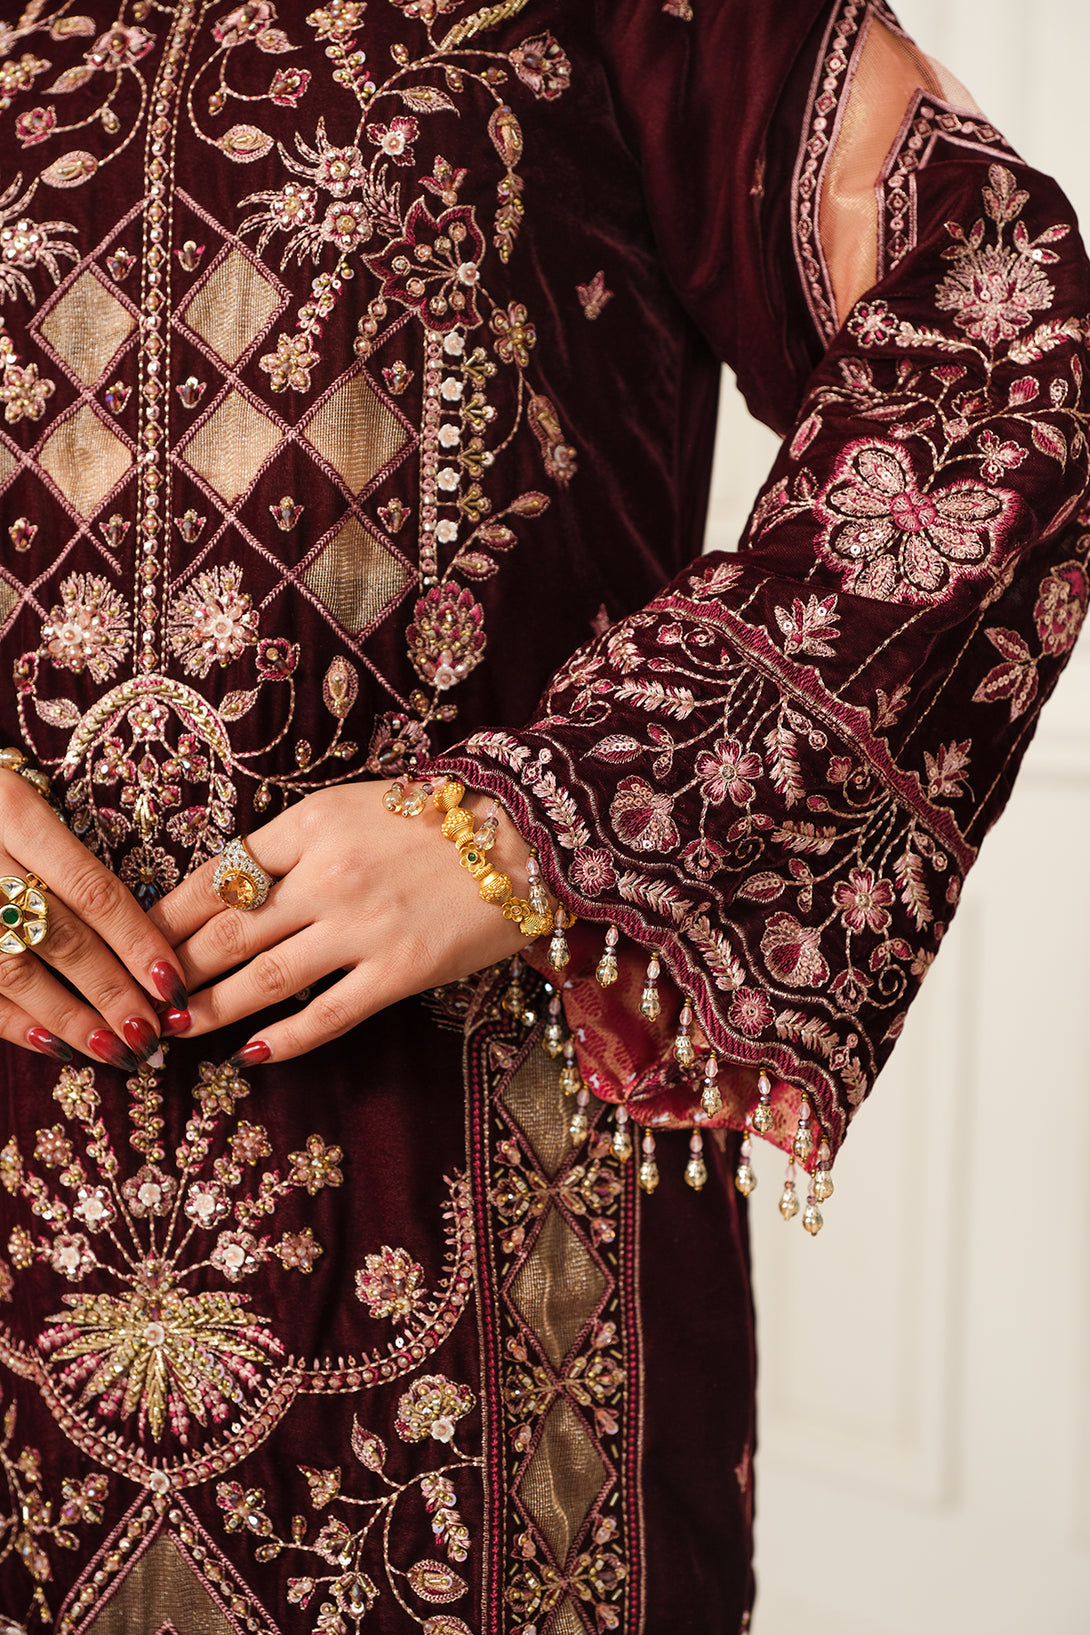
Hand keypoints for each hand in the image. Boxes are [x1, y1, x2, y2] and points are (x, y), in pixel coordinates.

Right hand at [0, 770, 188, 1068]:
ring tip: (116, 1051)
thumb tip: (143, 938)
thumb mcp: (22, 802)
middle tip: (151, 1032)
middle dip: (112, 992)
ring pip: (16, 971)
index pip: (92, 889)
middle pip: (59, 935)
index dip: (137, 941)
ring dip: (71, 1018)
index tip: (171, 983)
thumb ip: (69, 859)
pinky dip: (17, 1023)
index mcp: (13, 812)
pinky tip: (56, 1046)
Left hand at [149, 781, 531, 1062]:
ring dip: (210, 1009)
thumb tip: (234, 884)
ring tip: (173, 1030)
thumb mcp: (357, 805)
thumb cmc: (441, 816)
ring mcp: (363, 926)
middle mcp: (328, 874)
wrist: (528, 833)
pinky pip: (328, 1014)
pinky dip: (283, 1040)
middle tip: (140, 996)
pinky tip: (250, 1055)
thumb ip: (299, 843)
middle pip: (227, 930)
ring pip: (264, 977)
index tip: (138, 938)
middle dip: (174, 968)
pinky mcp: (400, 970)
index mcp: (312, 822)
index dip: (169, 913)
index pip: (218, 873)